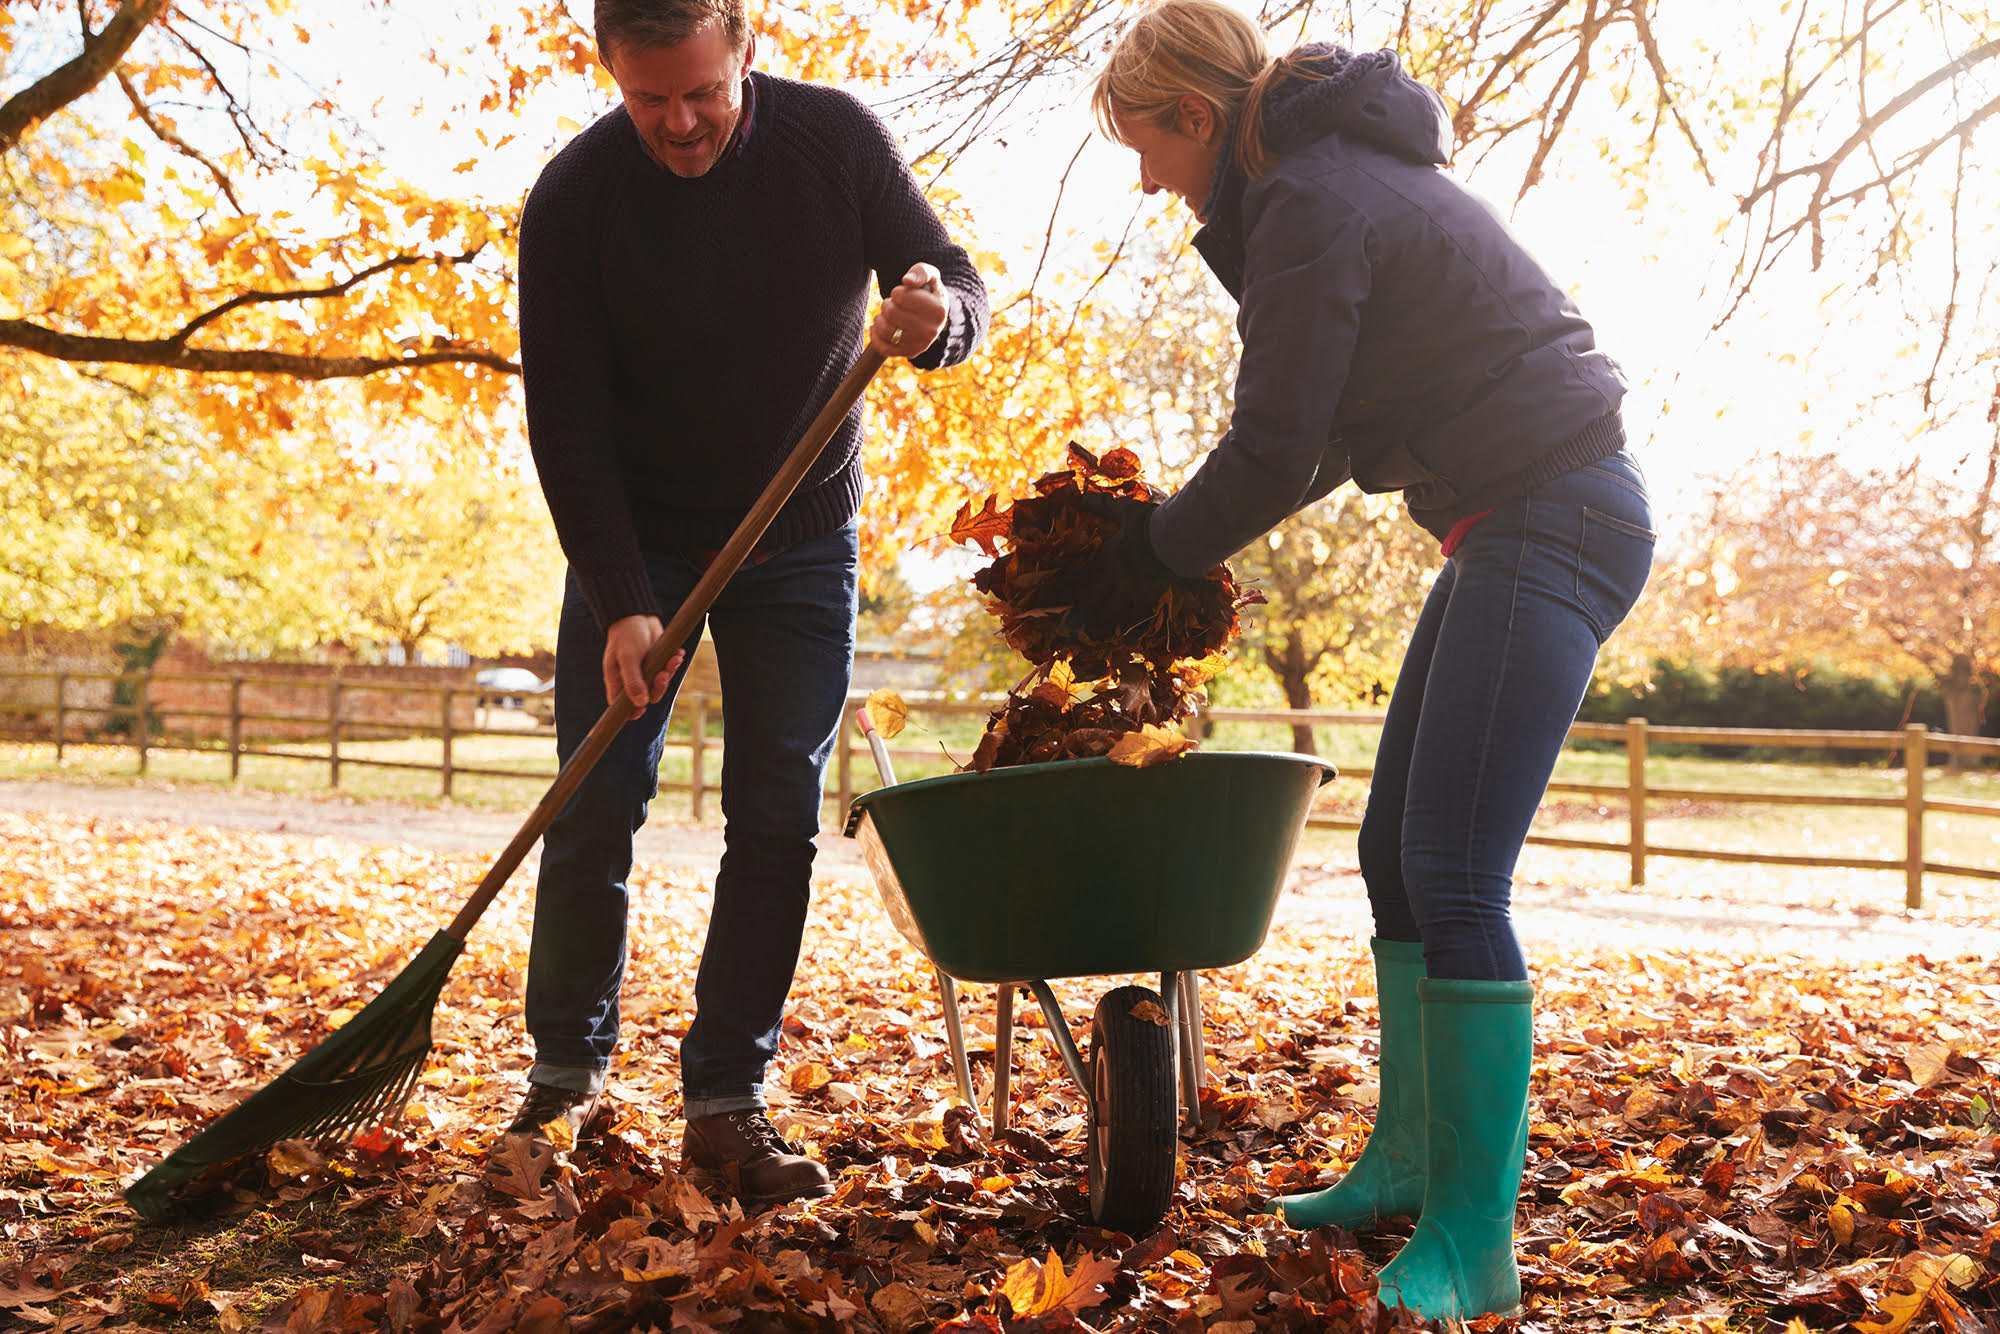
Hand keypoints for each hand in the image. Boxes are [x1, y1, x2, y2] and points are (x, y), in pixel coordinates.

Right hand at [602, 614, 685, 714]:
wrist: (638, 614)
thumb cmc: (627, 635)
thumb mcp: (628, 657)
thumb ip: (633, 680)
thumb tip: (641, 704)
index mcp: (618, 680)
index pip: (621, 705)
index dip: (631, 711)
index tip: (642, 710)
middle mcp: (631, 679)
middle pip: (646, 697)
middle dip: (658, 688)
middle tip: (663, 675)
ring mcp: (645, 672)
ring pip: (660, 685)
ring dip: (669, 674)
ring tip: (674, 659)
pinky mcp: (657, 663)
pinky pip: (668, 670)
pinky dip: (674, 663)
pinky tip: (677, 654)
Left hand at [870, 263, 947, 358]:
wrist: (934, 317)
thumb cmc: (928, 293)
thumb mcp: (930, 276)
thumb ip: (921, 272)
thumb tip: (907, 281)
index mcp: (938, 311)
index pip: (900, 296)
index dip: (897, 291)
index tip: (903, 293)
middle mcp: (930, 331)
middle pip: (891, 312)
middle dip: (888, 304)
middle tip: (894, 304)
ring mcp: (919, 345)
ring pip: (885, 330)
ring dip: (881, 318)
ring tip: (888, 315)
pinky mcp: (908, 353)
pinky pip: (883, 348)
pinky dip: (875, 334)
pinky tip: (878, 325)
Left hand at [1066, 500, 1177, 637]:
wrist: (1176, 538)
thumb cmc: (1150, 522)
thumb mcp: (1124, 509)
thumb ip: (1102, 504)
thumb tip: (1079, 496)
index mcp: (1108, 555)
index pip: (1085, 575)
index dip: (1072, 588)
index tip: (1062, 596)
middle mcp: (1116, 575)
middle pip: (1094, 597)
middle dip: (1082, 610)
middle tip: (1071, 623)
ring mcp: (1133, 588)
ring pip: (1111, 610)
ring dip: (1099, 622)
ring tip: (1090, 634)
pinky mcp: (1150, 596)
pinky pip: (1134, 615)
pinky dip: (1125, 626)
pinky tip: (1120, 635)